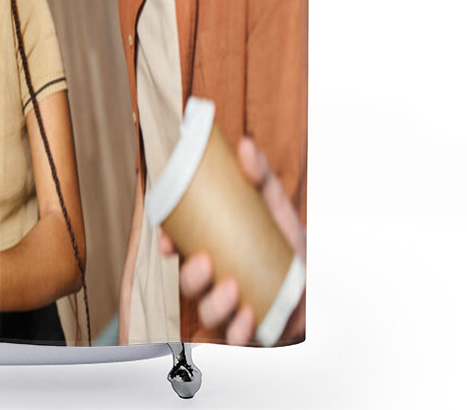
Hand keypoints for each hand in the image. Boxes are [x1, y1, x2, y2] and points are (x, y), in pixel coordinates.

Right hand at [158, 136, 305, 344]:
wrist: (318, 287)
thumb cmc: (288, 247)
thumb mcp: (275, 209)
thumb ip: (261, 177)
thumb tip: (245, 145)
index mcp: (214, 253)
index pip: (180, 251)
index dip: (168, 246)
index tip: (167, 239)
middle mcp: (217, 283)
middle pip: (189, 285)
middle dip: (191, 277)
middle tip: (204, 262)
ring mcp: (231, 310)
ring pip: (208, 314)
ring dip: (214, 304)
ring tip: (233, 289)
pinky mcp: (250, 333)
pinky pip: (235, 340)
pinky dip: (237, 331)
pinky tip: (246, 319)